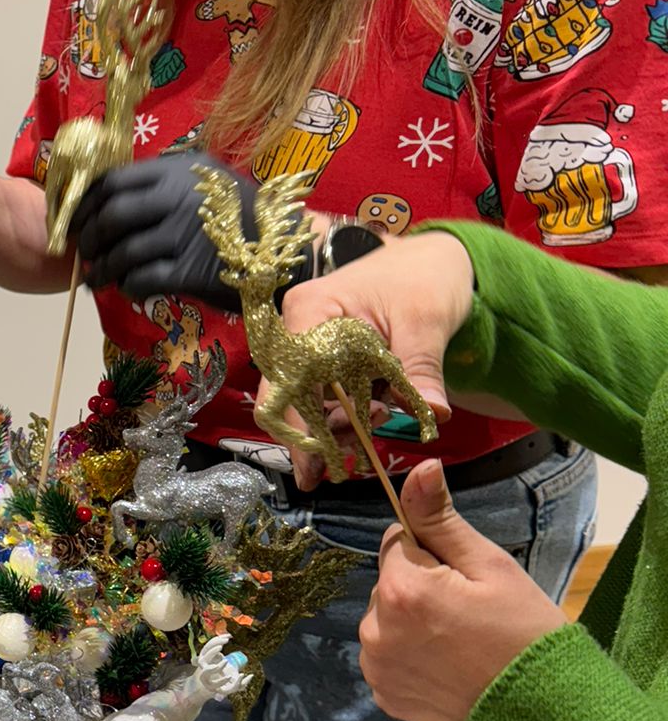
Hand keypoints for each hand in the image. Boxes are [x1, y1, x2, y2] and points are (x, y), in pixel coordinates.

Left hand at [71, 150, 254, 308]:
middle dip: (88, 238)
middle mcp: (180, 198)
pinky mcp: (192, 271)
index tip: (75, 222)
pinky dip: (127, 287)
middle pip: (112, 216)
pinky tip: (128, 289)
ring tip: (95, 279)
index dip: (85, 204)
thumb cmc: (240, 217)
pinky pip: (142, 280)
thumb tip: (106, 198)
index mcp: (177, 171)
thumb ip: (163, 183)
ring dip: (102, 270)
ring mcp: (186, 234)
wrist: (286, 251)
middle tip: (83, 253)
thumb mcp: (205, 182)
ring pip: (123, 252)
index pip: (112, 182)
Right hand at [272, 231, 473, 486]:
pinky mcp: (327, 357)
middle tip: (354, 458)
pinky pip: (324, 395)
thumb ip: (421, 370)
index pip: (289, 378)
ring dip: (336, 425)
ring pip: (305, 401)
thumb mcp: (427, 321)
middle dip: (317, 433)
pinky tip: (375, 418)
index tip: (322, 462)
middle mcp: (298, 328)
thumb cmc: (425, 276)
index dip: (299, 425)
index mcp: (310, 312)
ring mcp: (310, 343)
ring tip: (380, 422)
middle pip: (286, 396)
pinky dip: (346, 415)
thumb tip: (434, 414)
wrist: (434, 258)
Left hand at [359, 461, 566, 720]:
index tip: (464, 578)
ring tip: (461, 643)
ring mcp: (377, 666)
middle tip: (469, 614)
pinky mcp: (383, 695)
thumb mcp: (490, 566)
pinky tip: (447, 667)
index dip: (433, 553)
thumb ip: (442, 518)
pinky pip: (388, 656)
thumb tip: (420, 468)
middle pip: (390, 583)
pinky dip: (410, 656)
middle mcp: (376, 628)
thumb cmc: (523, 634)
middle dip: (421, 588)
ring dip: (412, 622)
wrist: (540, 716)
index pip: (398, 541)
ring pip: (386, 619)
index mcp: (401, 588)